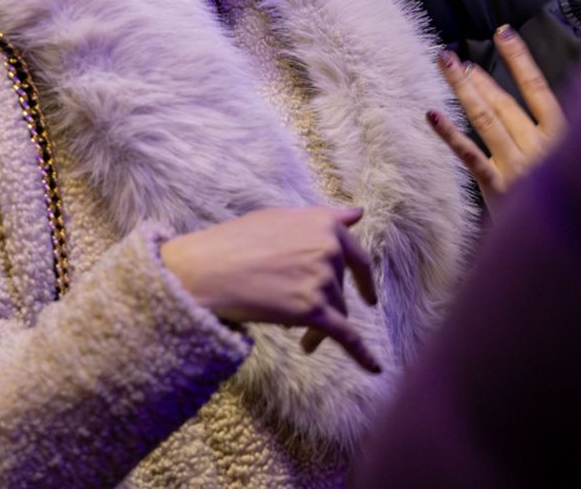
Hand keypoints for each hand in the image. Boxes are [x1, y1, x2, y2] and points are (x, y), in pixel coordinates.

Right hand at [161, 206, 381, 372]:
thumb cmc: (234, 242)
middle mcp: (329, 248)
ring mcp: (323, 279)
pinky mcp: (313, 310)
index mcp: (323, 224)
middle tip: (299, 312)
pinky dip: (363, 354)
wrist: (205, 269)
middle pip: (341, 287)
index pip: (356, 256)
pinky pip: (346, 336)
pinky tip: (375, 368)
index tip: (368, 298)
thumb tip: (359, 213)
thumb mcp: (279, 218)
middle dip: (324, 302)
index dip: (363, 279)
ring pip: (335, 312)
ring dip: (317, 324)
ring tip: (289, 328)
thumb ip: (322, 218)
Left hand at [428, 26, 565, 202]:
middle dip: (476, 76)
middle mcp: (542, 146)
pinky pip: (472, 156)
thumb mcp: (564, 163)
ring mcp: (520, 166)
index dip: (520, 59)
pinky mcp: (501, 188)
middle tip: (451, 56)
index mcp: (562, 136)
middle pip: (504, 102)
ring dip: (463, 89)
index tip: (503, 32)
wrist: (563, 247)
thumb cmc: (563, 203)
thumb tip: (513, 104)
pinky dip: (451, 135)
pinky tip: (432, 115)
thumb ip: (545, 135)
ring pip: (487, 119)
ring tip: (444, 66)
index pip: (539, 88)